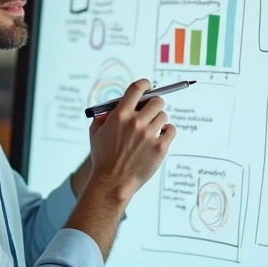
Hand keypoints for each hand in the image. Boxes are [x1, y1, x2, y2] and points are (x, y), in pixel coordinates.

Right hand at [86, 79, 175, 202]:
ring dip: (159, 120)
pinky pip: (171, 130)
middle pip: (156, 101)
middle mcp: (135, 122)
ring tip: (151, 130)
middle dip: (154, 105)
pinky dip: (167, 131)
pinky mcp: (160, 147)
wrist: (112, 182)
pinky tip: (159, 137)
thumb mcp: (95, 133)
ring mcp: (149, 135)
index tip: (148, 86)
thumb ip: (103, 116)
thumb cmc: (103, 158)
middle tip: (150, 112)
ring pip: (164, 115)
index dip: (145, 84)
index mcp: (120, 115)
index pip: (137, 88)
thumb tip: (114, 106)